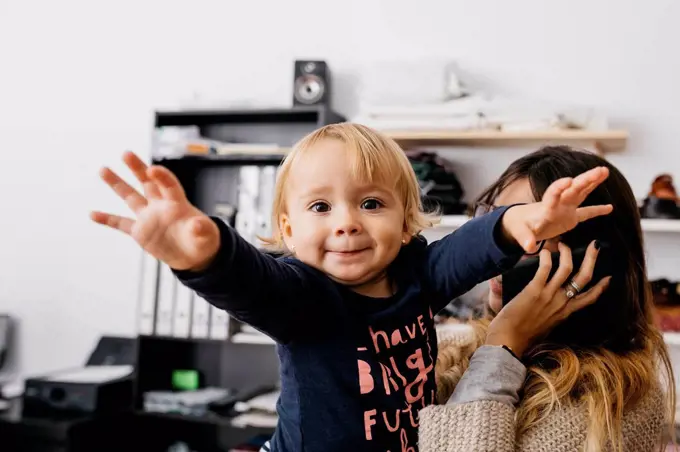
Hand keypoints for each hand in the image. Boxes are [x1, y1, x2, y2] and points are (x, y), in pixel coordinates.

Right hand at [90, 151, 219, 270]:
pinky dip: (107, 219)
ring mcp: (149, 217)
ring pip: (130, 197)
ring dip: (117, 184)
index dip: (162, 177)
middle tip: (126, 153)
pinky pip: (121, 223)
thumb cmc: (202, 240)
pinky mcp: (140, 231)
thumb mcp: (205, 235)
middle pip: (147, 182)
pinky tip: (92, 214)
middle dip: (137, 168)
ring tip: (103, 169)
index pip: (169, 185)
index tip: (153, 169)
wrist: (193, 254)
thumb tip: (198, 224)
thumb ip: (201, 228)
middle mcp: (160, 206)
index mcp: (178, 203)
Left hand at [485, 241, 610, 356]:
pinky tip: (543, 252)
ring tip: (562, 244)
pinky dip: (546, 257)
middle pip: (584, 277)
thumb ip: (550, 315)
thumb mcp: (545, 326)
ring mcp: (549, 295)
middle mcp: (562, 303)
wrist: (509, 341)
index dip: (601, 287)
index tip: (608, 277)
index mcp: (565, 312)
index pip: (589, 298)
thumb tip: (550, 309)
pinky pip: (545, 268)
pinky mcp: (535, 290)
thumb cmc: (522, 336)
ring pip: (567, 268)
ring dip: (567, 253)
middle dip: (592, 259)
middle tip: (595, 246)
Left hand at [502, 167, 612, 252]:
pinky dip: (597, 210)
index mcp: (545, 207)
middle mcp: (557, 204)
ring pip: (581, 193)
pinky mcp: (570, 217)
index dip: (559, 188)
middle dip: (585, 180)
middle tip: (600, 170)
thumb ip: (524, 238)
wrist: (519, 222)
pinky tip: (610, 207)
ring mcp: (565, 209)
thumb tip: (529, 246)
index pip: (552, 195)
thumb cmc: (518, 224)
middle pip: (573, 190)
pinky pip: (586, 212)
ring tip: (605, 172)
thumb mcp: (518, 232)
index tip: (568, 180)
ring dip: (592, 183)